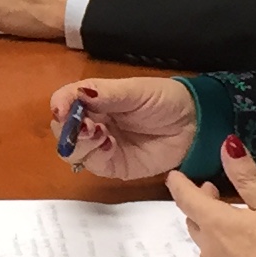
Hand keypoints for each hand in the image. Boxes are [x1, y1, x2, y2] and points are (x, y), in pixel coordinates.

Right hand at [46, 77, 197, 178]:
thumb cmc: (165, 100)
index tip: (62, 110)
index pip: (65, 101)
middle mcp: (93, 121)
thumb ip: (104, 93)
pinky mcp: (113, 166)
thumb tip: (75, 94)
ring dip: (79, 142)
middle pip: (63, 129)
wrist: (195, 124)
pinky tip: (109, 145)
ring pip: (72, 150)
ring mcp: (101, 146)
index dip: (60, 105)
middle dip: (68, 128)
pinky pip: (93, 164)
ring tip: (99, 133)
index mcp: (95, 99)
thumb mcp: (134, 90)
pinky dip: (95, 155)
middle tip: (85, 125)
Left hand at [167, 139, 255, 256]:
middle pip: (194, 224)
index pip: (186, 199)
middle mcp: (209, 252)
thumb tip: (227, 146)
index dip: (179, 185)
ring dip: (214, 237)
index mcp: (217, 225)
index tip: (176, 176)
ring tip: (239, 231)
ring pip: (206, 250)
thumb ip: (246, 177)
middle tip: (219, 197)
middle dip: (202, 208)